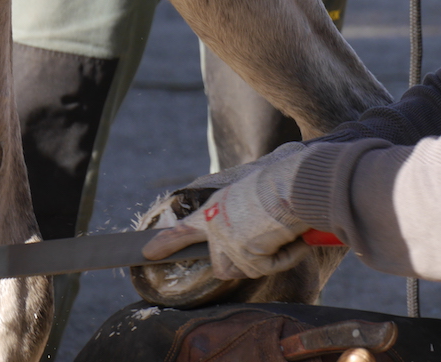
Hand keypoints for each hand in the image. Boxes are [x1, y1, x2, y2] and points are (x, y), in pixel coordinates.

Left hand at [143, 144, 311, 278]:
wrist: (290, 184)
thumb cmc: (281, 176)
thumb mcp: (255, 181)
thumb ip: (251, 197)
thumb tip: (279, 171)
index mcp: (216, 207)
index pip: (184, 230)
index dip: (166, 243)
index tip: (148, 252)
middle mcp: (216, 228)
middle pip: (222, 264)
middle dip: (246, 259)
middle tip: (265, 240)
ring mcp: (229, 246)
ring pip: (248, 268)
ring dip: (269, 256)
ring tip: (282, 231)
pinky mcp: (247, 259)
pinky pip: (272, 267)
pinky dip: (288, 254)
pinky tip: (293, 235)